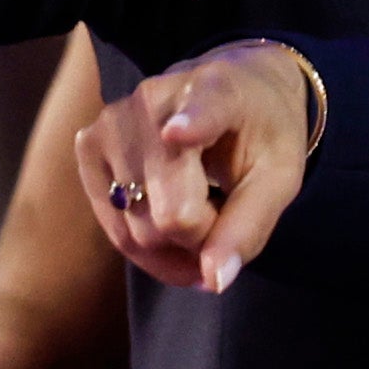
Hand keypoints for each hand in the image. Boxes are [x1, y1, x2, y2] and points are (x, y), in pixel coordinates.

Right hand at [73, 43, 317, 292]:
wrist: (234, 88)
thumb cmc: (263, 134)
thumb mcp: (280, 178)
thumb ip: (249, 227)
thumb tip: (214, 279)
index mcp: (218, 92)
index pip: (202, 111)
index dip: (190, 125)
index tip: (178, 133)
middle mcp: (154, 100)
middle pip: (170, 214)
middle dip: (202, 238)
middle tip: (225, 216)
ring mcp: (112, 121)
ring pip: (136, 229)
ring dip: (174, 246)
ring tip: (203, 216)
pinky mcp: (88, 144)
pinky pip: (113, 227)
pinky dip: (145, 247)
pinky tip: (172, 230)